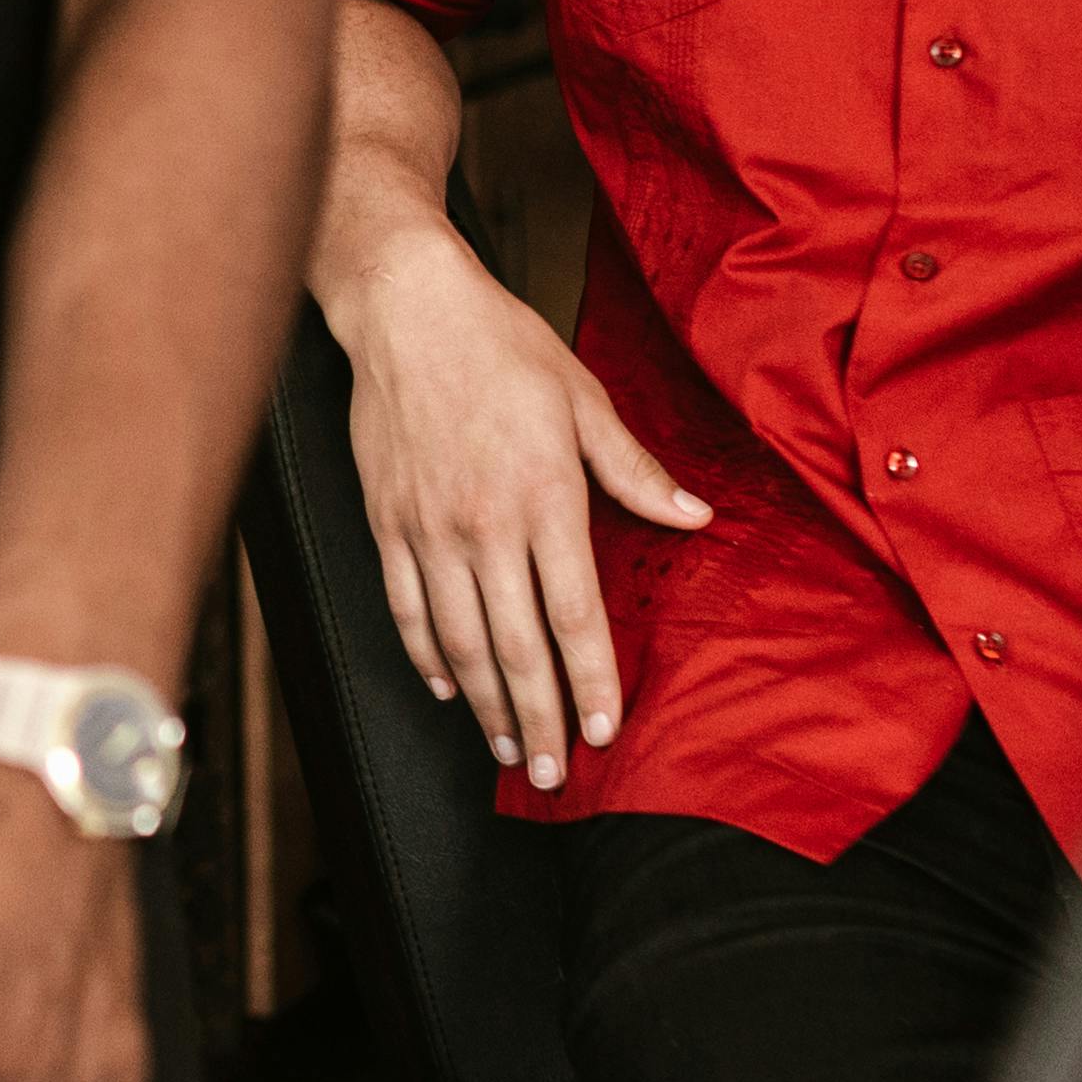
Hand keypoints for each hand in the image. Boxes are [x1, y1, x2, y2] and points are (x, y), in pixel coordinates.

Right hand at [319, 221, 706, 793]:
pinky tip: (447, 687)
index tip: (606, 729)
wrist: (405, 308)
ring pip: (459, 641)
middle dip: (541, 719)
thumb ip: (635, 470)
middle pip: (516, 647)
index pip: (574, 614)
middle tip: (558, 773)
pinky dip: (427, 656)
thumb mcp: (583, 399)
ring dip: (485, 704)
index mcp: (544, 497)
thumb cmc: (501, 345)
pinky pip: (405, 607)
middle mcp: (484, 525)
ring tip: (510, 747)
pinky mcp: (387, 522)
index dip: (591, 680)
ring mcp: (428, 528)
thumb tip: (694, 517)